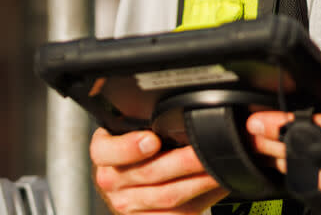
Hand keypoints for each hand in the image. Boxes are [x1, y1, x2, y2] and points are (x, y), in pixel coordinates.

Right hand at [90, 128, 229, 213]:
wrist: (134, 188)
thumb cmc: (137, 156)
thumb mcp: (132, 134)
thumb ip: (148, 125)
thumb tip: (184, 115)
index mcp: (104, 153)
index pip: (106, 151)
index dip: (129, 147)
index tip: (152, 140)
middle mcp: (111, 181)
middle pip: (148, 173)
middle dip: (182, 161)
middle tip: (203, 151)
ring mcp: (127, 205)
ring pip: (168, 196)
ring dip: (198, 181)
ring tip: (216, 167)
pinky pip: (177, 214)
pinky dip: (201, 199)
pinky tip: (213, 186)